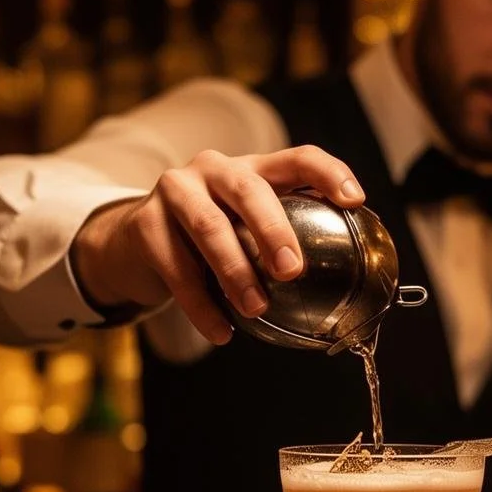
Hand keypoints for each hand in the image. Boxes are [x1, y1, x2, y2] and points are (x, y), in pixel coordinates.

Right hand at [72, 146, 365, 343]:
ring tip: (254, 308)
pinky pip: (177, 268)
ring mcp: (176, 192)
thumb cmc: (211, 239)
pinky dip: (201, 305)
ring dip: (235, 271)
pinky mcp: (145, 224)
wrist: (136, 242)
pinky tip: (221, 332)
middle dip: (273, 229)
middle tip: (291, 270)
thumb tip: (342, 289)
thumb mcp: (247, 229)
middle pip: (249, 189)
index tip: (354, 200)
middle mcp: (214, 169)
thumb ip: (283, 243)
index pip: (297, 159)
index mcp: (252, 169)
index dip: (328, 173)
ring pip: (208, 227)